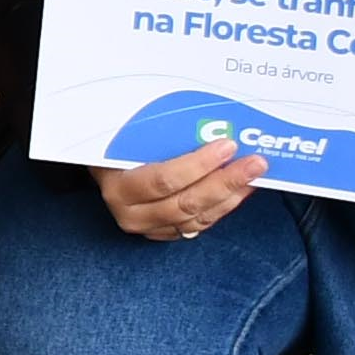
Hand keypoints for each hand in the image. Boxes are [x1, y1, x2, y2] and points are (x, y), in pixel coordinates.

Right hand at [99, 134, 263, 239]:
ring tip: (253, 176)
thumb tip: (202, 120)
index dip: (199, 165)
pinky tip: (239, 190)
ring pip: (196, 218)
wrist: (100, 167)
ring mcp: (148, 227)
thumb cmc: (114, 146)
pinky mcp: (163, 234)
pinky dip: (222, 207)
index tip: (227, 146)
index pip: (164, 180)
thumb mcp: (125, 136)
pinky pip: (198, 226)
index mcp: (118, 187)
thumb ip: (154, 132)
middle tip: (254, 163)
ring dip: (230, 196)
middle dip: (225, 182)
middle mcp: (131, 214)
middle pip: (186, 203)